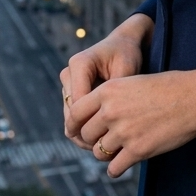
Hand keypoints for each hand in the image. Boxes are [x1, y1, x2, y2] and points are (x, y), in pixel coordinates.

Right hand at [59, 13, 153, 150]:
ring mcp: (67, 85)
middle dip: (87, 134)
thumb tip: (108, 122)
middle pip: (71, 115)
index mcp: (79, 65)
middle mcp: (68, 75)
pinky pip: (75, 118)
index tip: (110, 138)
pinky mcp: (71, 94)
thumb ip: (116, 95)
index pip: (79, 105)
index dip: (92, 125)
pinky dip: (86, 130)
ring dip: (85, 135)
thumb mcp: (127, 71)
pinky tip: (103, 140)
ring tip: (106, 149)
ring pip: (70, 120)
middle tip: (107, 151)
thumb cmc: (128, 55)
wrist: (123, 44)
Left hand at [65, 68, 195, 176]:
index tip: (78, 130)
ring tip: (118, 148)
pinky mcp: (138, 150)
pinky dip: (117, 168)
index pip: (75, 113)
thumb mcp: (133, 82)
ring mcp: (124, 132)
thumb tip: (95, 116)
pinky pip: (114, 168)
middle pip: (85, 135)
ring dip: (106, 153)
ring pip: (98, 153)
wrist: (195, 97)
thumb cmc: (168, 87)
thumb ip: (111, 98)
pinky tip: (125, 162)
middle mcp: (111, 111)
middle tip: (105, 139)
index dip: (75, 125)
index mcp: (108, 90)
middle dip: (93, 139)